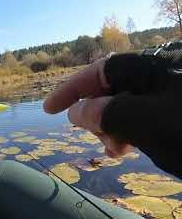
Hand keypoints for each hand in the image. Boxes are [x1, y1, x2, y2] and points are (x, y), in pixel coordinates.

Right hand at [44, 44, 181, 177]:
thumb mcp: (147, 123)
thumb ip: (107, 114)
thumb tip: (76, 112)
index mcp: (153, 68)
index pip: (101, 71)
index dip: (71, 90)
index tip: (49, 110)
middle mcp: (158, 77)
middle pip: (110, 90)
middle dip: (96, 116)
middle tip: (101, 140)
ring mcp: (166, 95)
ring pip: (123, 107)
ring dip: (110, 129)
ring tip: (117, 150)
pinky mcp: (171, 113)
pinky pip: (139, 118)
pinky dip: (126, 133)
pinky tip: (125, 149)